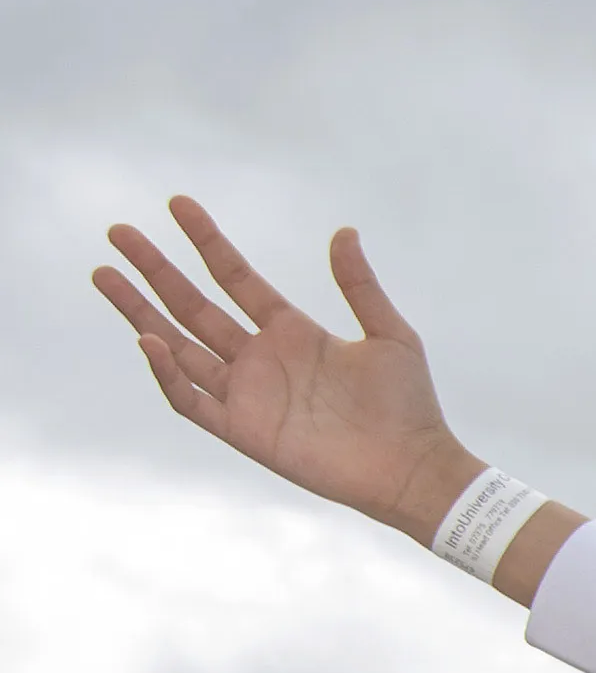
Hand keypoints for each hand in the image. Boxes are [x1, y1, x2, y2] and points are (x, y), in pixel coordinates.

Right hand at [94, 199, 481, 540]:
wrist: (414, 468)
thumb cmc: (409, 405)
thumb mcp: (389, 334)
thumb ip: (360, 285)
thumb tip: (345, 231)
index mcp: (292, 331)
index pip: (236, 276)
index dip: (207, 241)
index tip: (178, 204)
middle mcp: (261, 358)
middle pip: (193, 306)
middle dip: (155, 270)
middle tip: (118, 233)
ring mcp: (248, 395)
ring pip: (179, 346)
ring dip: (140, 312)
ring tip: (105, 274)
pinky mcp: (243, 431)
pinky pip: (191, 400)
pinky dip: (168, 373)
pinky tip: (151, 340)